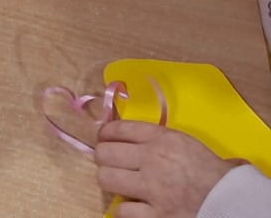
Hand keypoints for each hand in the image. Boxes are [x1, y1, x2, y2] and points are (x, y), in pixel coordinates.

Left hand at [95, 121, 240, 216]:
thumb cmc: (213, 171)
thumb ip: (156, 137)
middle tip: (110, 162)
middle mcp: (152, 160)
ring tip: (119, 183)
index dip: (105, 133)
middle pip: (104, 153)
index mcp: (161, 138)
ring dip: (110, 180)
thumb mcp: (185, 142)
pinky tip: (131, 206)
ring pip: (106, 179)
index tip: (103, 138)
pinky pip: (122, 211)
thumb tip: (129, 133)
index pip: (117, 129)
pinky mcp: (156, 215)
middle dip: (104, 157)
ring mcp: (152, 189)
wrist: (232, 200)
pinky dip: (123, 210)